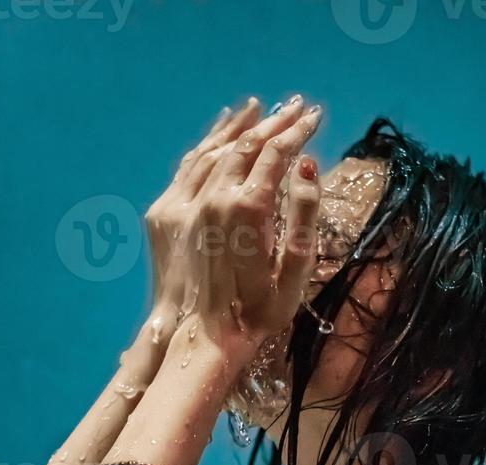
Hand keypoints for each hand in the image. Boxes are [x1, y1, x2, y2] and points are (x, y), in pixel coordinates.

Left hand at [146, 94, 322, 347]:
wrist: (206, 337)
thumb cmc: (260, 312)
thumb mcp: (295, 270)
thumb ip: (304, 214)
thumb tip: (307, 165)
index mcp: (249, 209)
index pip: (277, 153)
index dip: (298, 131)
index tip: (316, 116)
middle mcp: (215, 197)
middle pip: (247, 144)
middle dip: (274, 122)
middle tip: (297, 105)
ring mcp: (188, 203)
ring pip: (216, 149)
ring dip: (241, 127)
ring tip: (260, 108)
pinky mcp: (168, 213)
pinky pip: (190, 166)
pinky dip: (209, 144)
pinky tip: (220, 134)